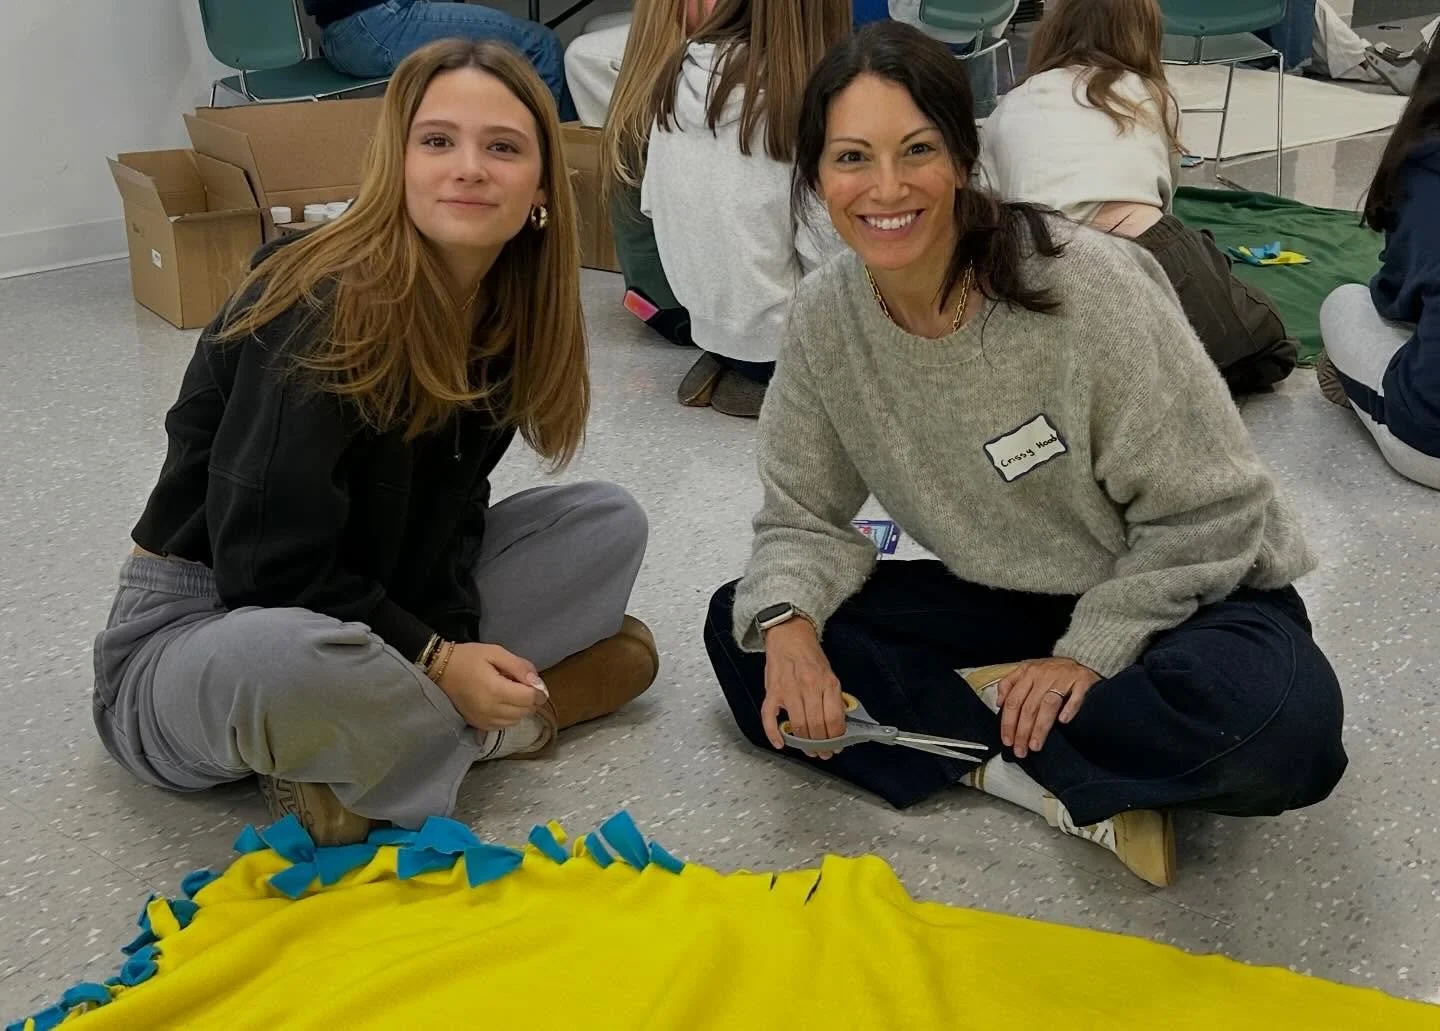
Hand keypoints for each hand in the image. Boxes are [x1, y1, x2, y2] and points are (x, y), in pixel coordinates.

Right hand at [437, 643, 547, 730]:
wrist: (439, 669)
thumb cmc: (468, 658)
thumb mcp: (496, 653)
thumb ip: (519, 667)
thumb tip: (537, 682)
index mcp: (496, 691)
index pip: (529, 699)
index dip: (539, 691)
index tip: (536, 683)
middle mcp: (491, 710)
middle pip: (525, 711)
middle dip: (530, 699)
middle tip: (521, 684)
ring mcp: (483, 720)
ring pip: (515, 720)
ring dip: (520, 709)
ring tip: (510, 692)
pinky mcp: (477, 725)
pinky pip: (502, 726)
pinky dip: (508, 716)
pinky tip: (502, 703)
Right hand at [761, 620, 846, 758]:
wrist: (789, 634)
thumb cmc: (810, 655)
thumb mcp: (830, 673)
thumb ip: (834, 697)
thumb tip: (838, 723)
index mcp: (827, 682)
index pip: (834, 719)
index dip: (836, 738)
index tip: (836, 746)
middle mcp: (809, 686)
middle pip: (816, 726)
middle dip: (821, 745)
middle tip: (823, 753)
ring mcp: (788, 689)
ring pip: (797, 725)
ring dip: (803, 743)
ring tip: (807, 749)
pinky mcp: (772, 691)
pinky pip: (770, 717)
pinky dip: (773, 733)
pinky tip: (780, 743)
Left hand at [997, 657, 1100, 758]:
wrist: (1080, 662)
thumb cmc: (1051, 671)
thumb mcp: (1028, 671)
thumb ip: (1010, 684)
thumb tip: (998, 703)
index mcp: (1028, 672)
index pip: (1013, 700)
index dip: (1008, 722)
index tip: (1007, 740)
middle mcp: (1044, 674)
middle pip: (1029, 706)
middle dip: (1022, 731)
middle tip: (1021, 749)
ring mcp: (1064, 677)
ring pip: (1048, 705)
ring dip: (1040, 727)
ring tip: (1035, 745)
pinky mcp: (1083, 680)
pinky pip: (1075, 697)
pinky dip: (1069, 709)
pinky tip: (1064, 722)